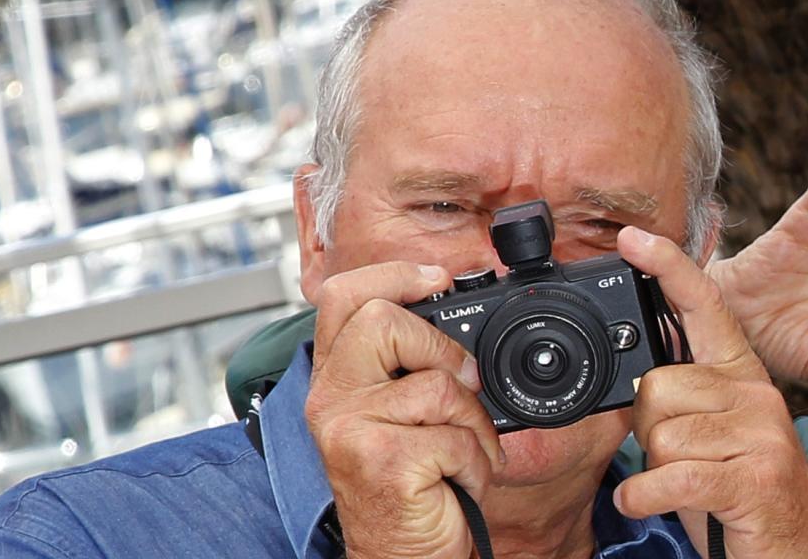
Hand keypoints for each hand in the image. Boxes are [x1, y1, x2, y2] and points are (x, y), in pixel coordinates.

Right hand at [304, 261, 503, 558]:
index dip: (392, 275)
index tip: (436, 279)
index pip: (343, 297)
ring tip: (461, 452)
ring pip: (437, 384)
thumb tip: (453, 310)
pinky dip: (477, 461)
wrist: (401, 554)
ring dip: (473, 423)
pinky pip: (455, 436)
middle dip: (442, 349)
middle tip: (461, 383)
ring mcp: (350, 430)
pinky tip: (457, 480)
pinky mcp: (381, 462)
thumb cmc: (408, 482)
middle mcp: (330, 398)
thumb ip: (406, 363)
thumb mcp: (397, 412)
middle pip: (384, 320)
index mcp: (335, 376)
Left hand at [616, 227, 807, 557]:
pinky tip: (650, 501)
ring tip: (688, 480)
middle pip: (656, 386)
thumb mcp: (707, 431)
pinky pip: (670, 475)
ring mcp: (760, 434)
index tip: (630, 238)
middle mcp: (754, 392)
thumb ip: (679, 396)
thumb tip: (639, 378)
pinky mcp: (754, 478)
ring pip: (659, 435)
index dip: (667, 267)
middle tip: (676, 456)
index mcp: (739, 372)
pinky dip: (645, 496)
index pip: (704, 306)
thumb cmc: (734, 485)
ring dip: (654, 468)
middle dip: (647, 429)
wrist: (789, 547)